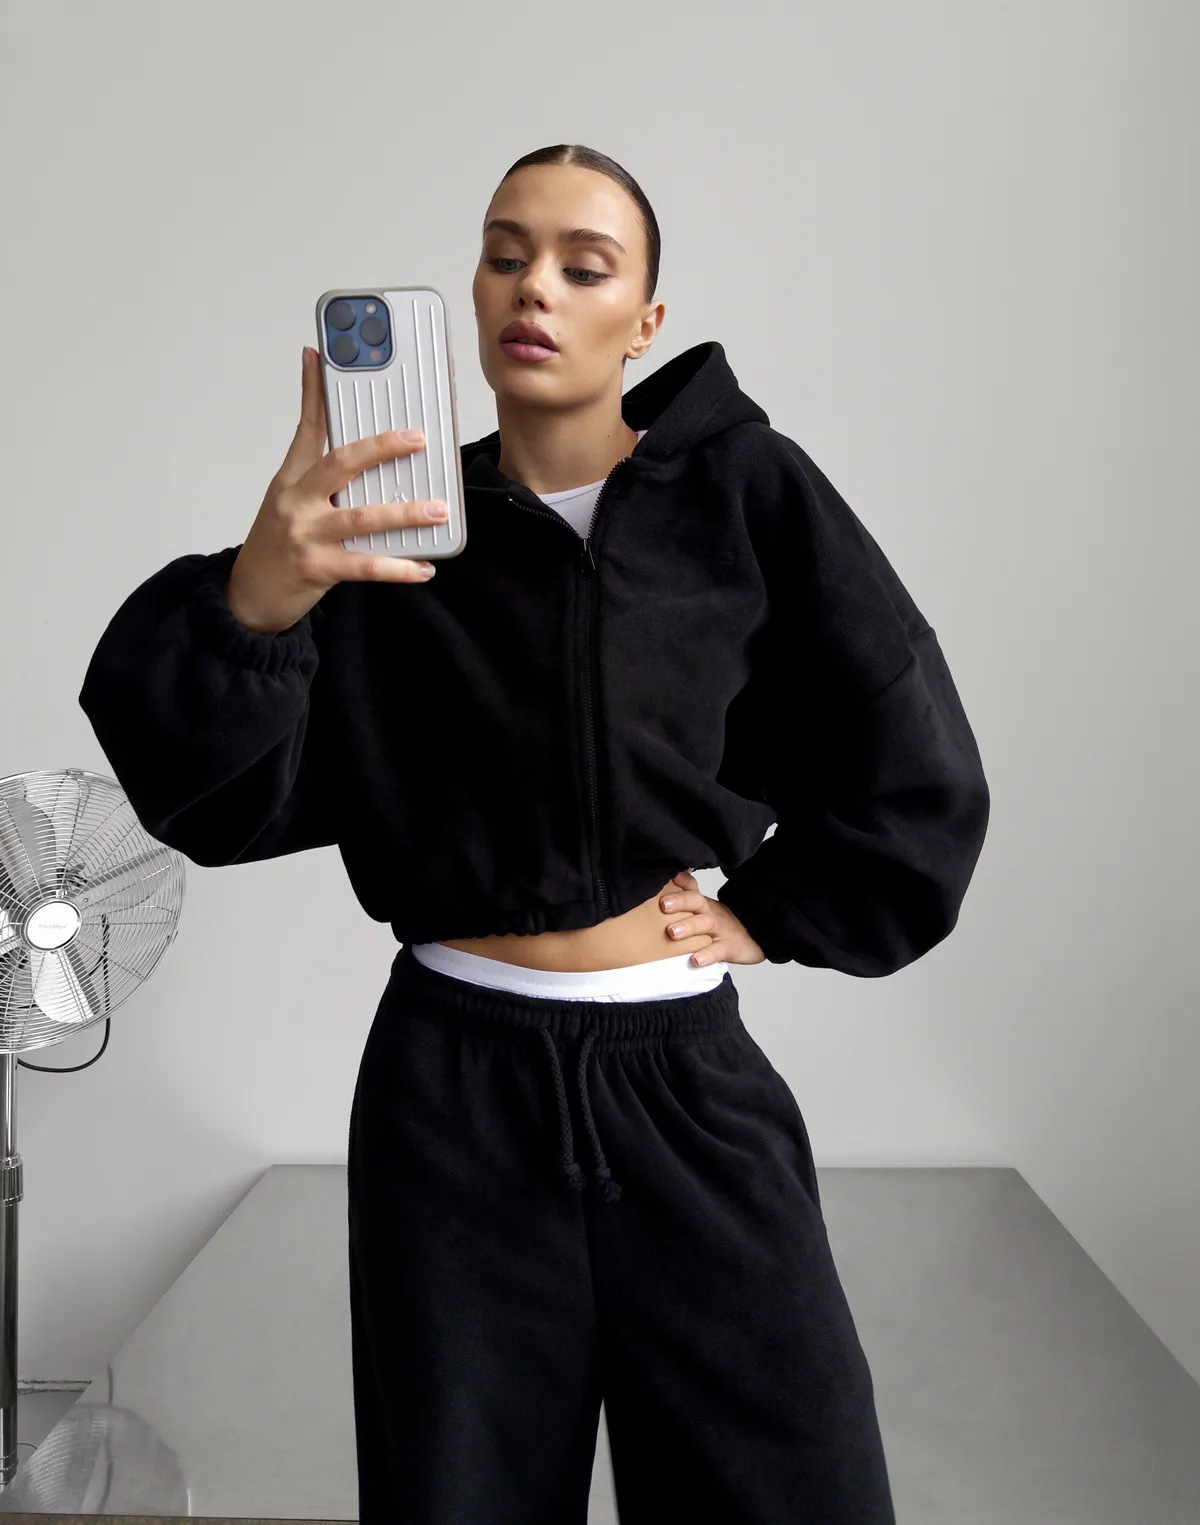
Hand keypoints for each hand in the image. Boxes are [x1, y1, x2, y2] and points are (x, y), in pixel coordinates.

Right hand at [227, 346, 446, 633]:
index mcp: (291, 480)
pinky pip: (367, 566)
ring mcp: (307, 536)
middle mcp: (297, 502)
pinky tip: (424, 568)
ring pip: (362, 517)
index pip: (307, 428)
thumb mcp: (287, 501)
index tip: (322, 356)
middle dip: (381, 448)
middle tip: (419, 439)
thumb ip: (316, 471)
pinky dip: (399, 568)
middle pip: (340, 464)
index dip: (314, 390)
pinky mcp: (319, 569)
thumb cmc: (277, 545)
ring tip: (439, 509)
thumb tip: (342, 442)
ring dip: (405, 513)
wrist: (249, 597)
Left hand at [658, 869, 765, 966]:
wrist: (754, 939)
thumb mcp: (702, 913)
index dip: (679, 880)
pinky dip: (707, 955)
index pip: (690, 888)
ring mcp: (721, 929)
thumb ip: (682, 907)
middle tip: (663, 904)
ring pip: (706, 923)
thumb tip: (654, 902)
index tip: (667, 876)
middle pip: (696, 901)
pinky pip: (718, 950)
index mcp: (701, 904)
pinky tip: (696, 960)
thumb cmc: (720, 926)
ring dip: (688, 926)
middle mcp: (710, 913)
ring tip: (672, 933)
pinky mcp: (730, 947)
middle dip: (679, 901)